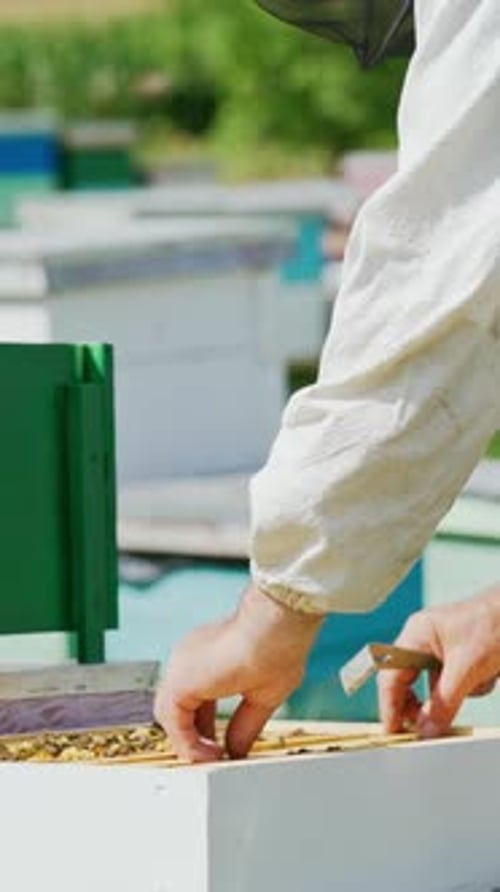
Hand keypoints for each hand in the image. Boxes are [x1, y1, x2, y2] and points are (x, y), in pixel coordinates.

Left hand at [154, 584, 323, 761]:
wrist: (276, 632)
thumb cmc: (279, 650)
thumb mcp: (262, 696)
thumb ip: (244, 725)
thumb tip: (237, 749)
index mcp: (209, 656)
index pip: (197, 696)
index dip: (206, 725)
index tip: (221, 744)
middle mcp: (190, 659)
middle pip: (180, 706)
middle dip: (196, 735)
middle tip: (215, 757)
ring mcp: (181, 668)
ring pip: (171, 715)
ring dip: (190, 744)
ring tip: (214, 760)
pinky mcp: (178, 682)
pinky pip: (173, 723)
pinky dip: (188, 744)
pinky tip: (211, 755)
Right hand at [378, 586, 499, 738]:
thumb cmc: (496, 623)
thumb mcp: (467, 669)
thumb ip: (443, 702)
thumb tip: (426, 729)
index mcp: (417, 634)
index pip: (391, 674)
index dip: (389, 705)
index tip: (393, 731)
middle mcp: (424, 640)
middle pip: (410, 681)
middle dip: (424, 704)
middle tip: (428, 728)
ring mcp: (442, 648)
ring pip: (438, 686)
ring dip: (458, 693)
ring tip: (480, 680)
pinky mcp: (460, 656)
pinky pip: (456, 683)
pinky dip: (473, 686)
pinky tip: (489, 674)